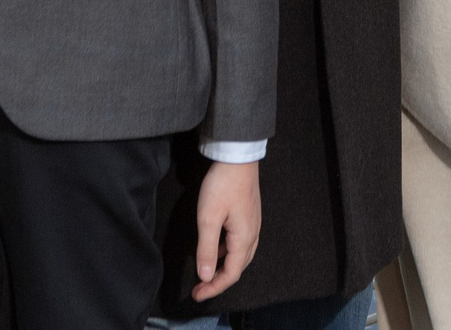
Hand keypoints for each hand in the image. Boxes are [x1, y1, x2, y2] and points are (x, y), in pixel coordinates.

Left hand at [192, 160, 261, 300]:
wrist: (238, 157)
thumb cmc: (223, 185)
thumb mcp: (208, 218)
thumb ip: (206, 248)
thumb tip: (205, 275)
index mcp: (243, 238)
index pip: (230, 274)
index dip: (214, 287)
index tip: (197, 294)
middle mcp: (252, 235)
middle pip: (238, 268)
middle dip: (218, 281)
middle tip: (200, 288)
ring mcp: (252, 224)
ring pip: (240, 256)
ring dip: (223, 268)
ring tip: (206, 273)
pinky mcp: (248, 216)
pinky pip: (240, 243)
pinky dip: (227, 253)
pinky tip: (216, 249)